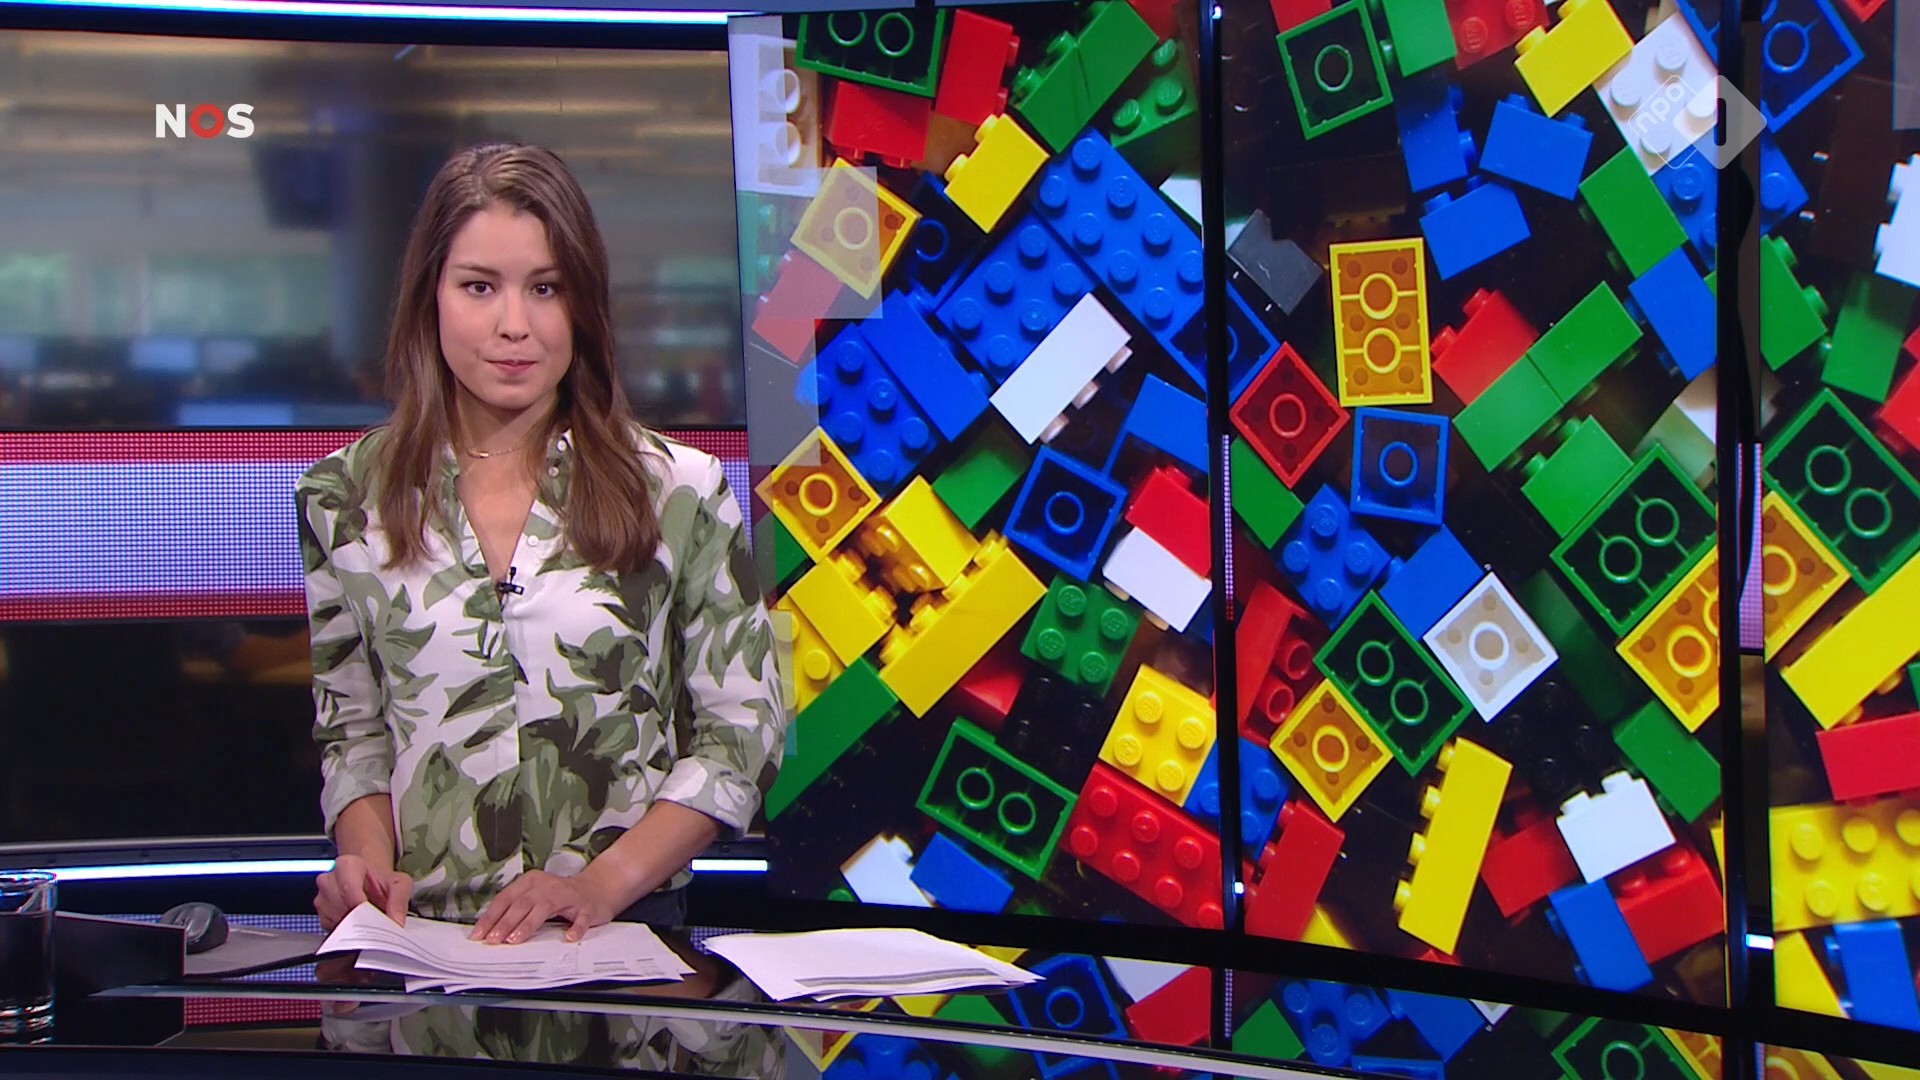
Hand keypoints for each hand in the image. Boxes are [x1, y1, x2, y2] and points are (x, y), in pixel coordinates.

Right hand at [316, 854, 411, 931]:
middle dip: (360, 917)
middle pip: (341, 905)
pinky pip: (332, 927)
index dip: (360, 905)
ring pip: (336, 918)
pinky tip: (358, 924)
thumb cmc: (381, 882)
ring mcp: (322, 898)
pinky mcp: (321, 915)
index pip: (348, 888)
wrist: (370, 883)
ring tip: (369, 920)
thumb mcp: (399, 884)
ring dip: (354, 925)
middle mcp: (329, 879)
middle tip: (375, 921)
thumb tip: (395, 921)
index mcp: (347, 865)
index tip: (372, 915)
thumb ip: (399, 900)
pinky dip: (347, 930)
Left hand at [471, 869, 616, 944]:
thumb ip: (516, 910)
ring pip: (544, 908)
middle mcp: (548, 886)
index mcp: (532, 882)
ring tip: (516, 939)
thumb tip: (490, 931)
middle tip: (494, 939)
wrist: (597, 889)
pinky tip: (569, 937)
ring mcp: (568, 896)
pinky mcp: (586, 907)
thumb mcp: (535, 898)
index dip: (491, 916)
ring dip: (528, 924)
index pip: (506, 898)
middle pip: (522, 903)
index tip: (479, 933)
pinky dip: (576, 927)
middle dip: (506, 922)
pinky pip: (581, 918)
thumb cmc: (561, 897)